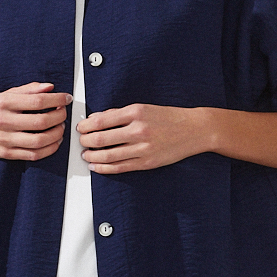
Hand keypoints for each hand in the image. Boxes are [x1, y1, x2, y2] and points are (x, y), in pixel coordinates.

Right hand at [0, 82, 71, 162]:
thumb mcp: (5, 95)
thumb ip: (28, 90)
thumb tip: (50, 87)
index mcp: (4, 102)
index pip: (37, 101)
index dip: (56, 99)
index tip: (66, 98)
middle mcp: (4, 121)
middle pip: (40, 121)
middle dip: (59, 117)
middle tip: (64, 113)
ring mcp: (5, 139)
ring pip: (39, 140)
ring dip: (56, 134)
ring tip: (61, 128)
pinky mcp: (7, 153)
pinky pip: (33, 154)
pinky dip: (49, 149)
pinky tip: (54, 142)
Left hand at [77, 103, 210, 173]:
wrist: (195, 129)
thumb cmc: (170, 117)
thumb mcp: (144, 108)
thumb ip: (119, 114)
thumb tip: (97, 119)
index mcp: (136, 112)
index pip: (101, 121)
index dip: (86, 126)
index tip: (81, 128)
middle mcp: (138, 130)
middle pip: (101, 139)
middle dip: (86, 142)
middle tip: (81, 142)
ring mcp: (143, 148)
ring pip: (108, 156)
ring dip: (92, 157)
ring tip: (86, 155)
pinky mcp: (147, 162)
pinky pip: (120, 167)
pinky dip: (105, 168)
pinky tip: (97, 166)